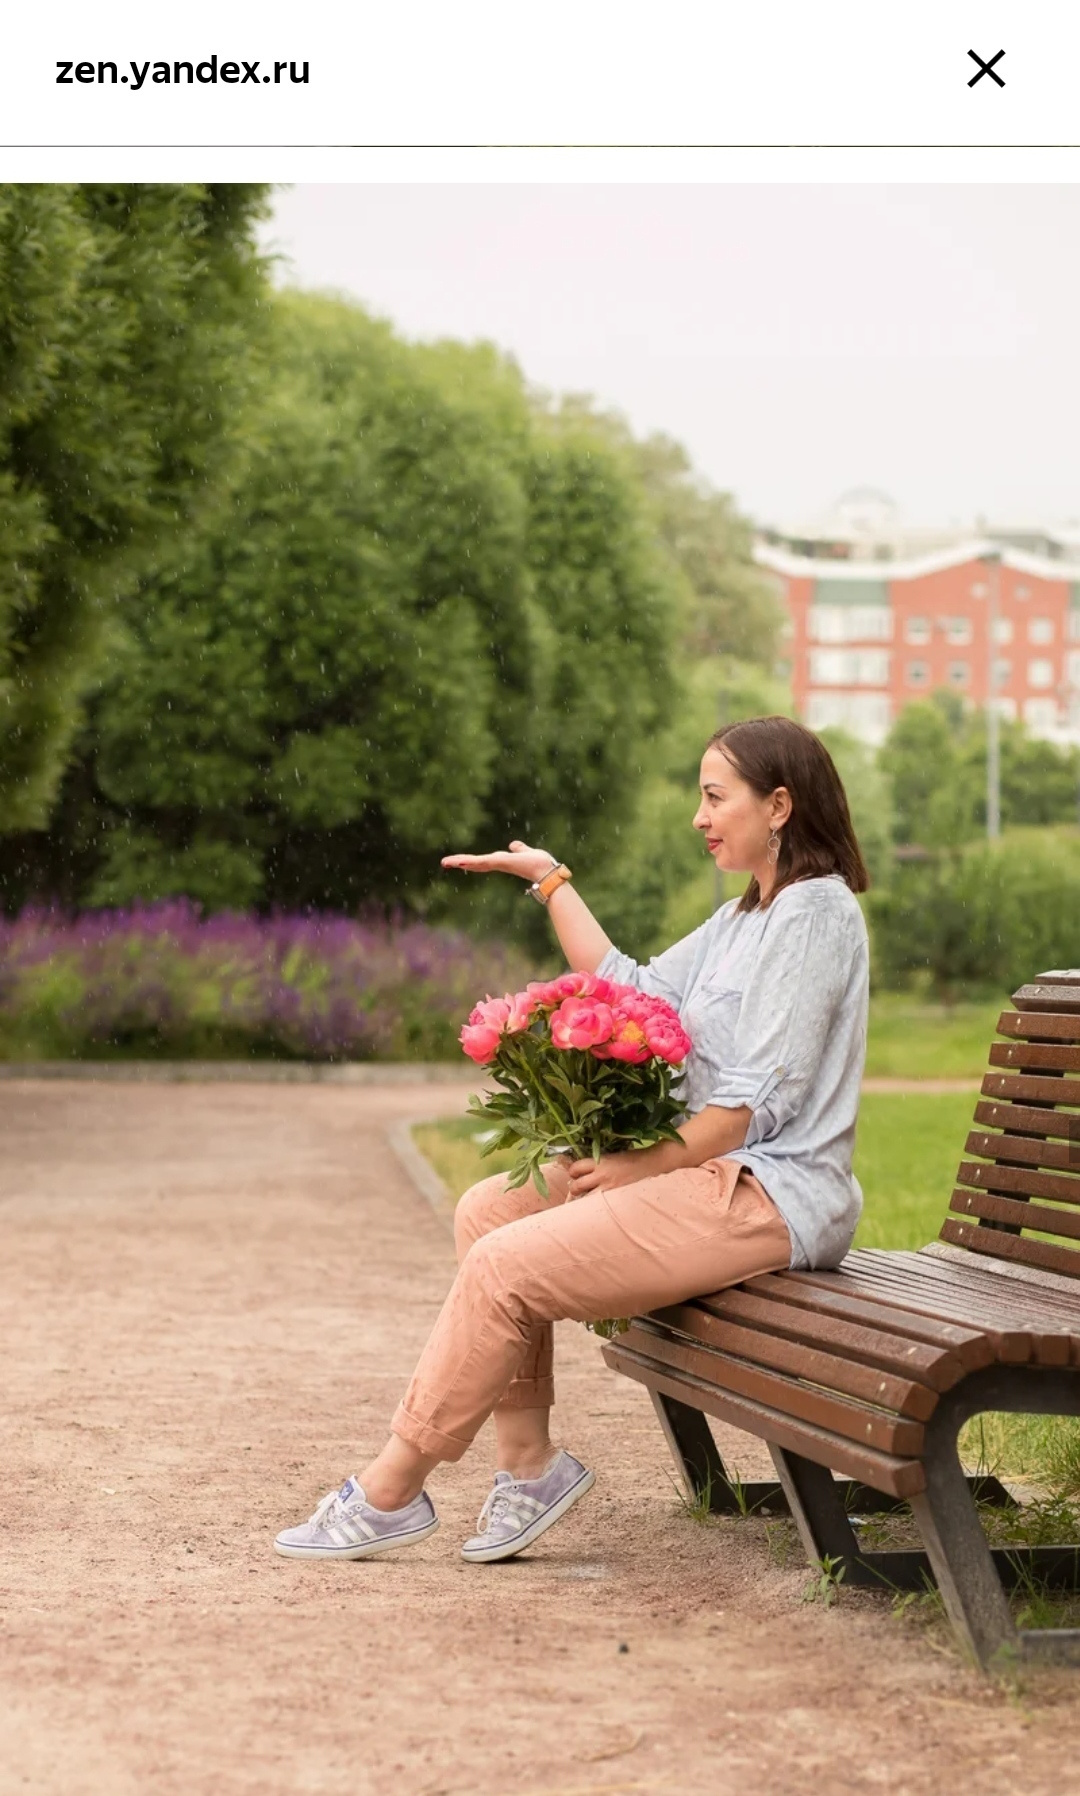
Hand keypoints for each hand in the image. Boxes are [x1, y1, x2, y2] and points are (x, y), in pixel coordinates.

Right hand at [440, 839, 556, 883]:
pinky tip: (460, 862)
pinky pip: (482, 861)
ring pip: (475, 863)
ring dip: (460, 862)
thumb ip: (520, 848)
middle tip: (445, 863)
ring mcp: (498, 864)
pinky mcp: (500, 862)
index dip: (471, 861)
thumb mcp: (527, 851)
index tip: (460, 862)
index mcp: (503, 861)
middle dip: (460, 863)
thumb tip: (513, 845)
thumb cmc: (540, 864)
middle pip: (475, 863)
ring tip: (446, 862)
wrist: (547, 872)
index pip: (483, 861)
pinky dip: (471, 861)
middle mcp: (498, 864)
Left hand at [566, 1150, 656, 1198]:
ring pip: (585, 1200)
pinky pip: (599, 1207)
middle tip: (579, 1189)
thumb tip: (583, 1173)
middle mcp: (602, 1176)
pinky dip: (595, 1207)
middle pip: (576, 1186)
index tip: (576, 1174)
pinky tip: (598, 1207)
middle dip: (574, 1189)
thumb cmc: (632, 1159)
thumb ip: (597, 1164)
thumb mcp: (611, 1156)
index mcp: (600, 1161)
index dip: (573, 1172)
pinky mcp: (616, 1200)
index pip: (576, 1168)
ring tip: (587, 1200)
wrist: (652, 1164)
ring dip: (583, 1200)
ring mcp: (609, 1190)